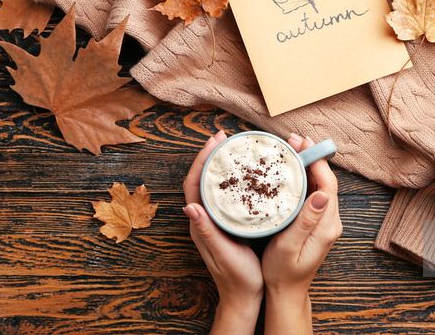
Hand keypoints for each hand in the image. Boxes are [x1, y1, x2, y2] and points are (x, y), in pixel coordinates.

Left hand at [183, 131, 263, 333]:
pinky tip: (244, 174)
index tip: (214, 142)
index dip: (202, 161)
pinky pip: (225, 195)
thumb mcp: (223, 254)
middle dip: (210, 156)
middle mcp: (204, 219)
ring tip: (232, 148)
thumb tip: (190, 206)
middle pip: (202, 179)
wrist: (244, 297)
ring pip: (213, 185)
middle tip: (224, 137)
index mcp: (200, 223)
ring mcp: (215, 221)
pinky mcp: (226, 224)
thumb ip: (207, 232)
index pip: (194, 185)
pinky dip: (231, 179)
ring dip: (219, 165)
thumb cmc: (237, 278)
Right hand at [261, 134, 342, 334]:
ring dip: (307, 164)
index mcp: (326, 225)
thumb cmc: (283, 273)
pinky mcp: (314, 222)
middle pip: (325, 180)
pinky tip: (290, 170)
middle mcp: (329, 221)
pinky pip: (312, 193)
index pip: (328, 185)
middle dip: (311, 157)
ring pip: (318, 185)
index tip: (304, 144)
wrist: (286, 292)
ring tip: (290, 148)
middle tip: (293, 139)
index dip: (317, 161)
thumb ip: (307, 220)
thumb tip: (321, 194)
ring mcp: (323, 221)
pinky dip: (303, 177)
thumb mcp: (290, 246)